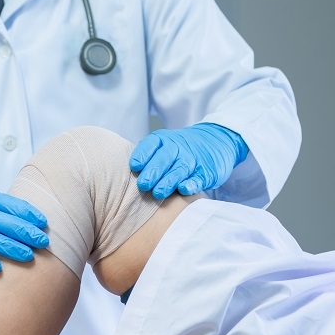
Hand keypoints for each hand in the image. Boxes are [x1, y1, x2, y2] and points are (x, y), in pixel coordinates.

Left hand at [129, 123, 248, 198]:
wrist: (215, 141)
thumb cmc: (177, 150)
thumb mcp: (161, 145)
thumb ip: (144, 158)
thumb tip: (119, 175)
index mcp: (162, 140)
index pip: (151, 145)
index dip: (142, 155)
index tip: (134, 166)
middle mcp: (178, 148)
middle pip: (164, 159)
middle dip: (153, 172)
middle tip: (143, 185)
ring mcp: (192, 160)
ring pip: (179, 170)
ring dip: (169, 181)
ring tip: (158, 193)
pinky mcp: (206, 172)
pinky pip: (198, 178)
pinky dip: (192, 183)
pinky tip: (184, 189)